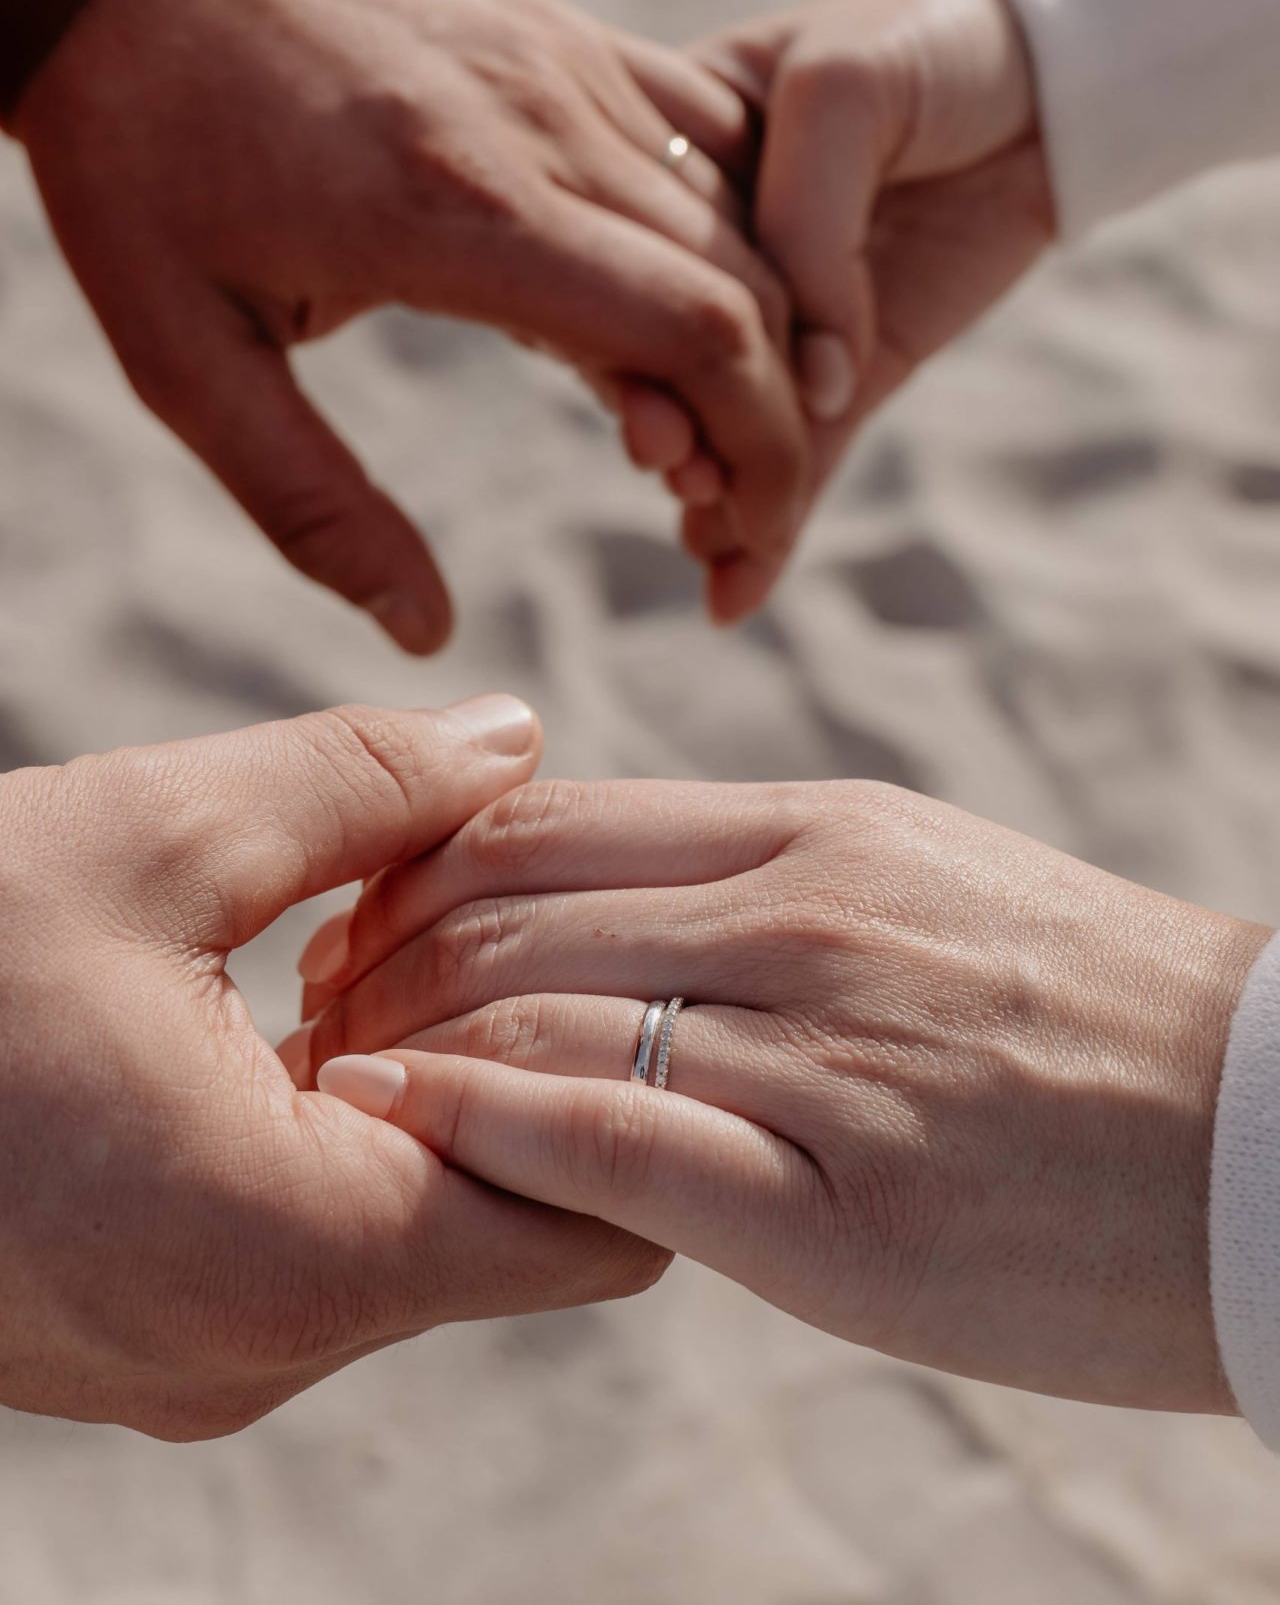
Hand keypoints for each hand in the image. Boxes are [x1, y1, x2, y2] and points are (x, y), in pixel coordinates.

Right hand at [0, 699, 661, 1439]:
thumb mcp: (143, 836)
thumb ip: (360, 786)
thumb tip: (515, 736)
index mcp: (295, 1253)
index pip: (597, 1212)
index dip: (627, 1068)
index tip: (616, 945)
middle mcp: (268, 1348)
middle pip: (517, 1218)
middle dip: (535, 1060)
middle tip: (504, 910)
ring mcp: (209, 1355)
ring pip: (422, 1225)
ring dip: (431, 1082)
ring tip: (380, 944)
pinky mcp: (162, 1328)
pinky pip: (323, 1237)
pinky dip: (347, 1125)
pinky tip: (297, 1005)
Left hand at [15, 0, 805, 651]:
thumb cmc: (143, 165)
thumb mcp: (187, 360)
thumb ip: (312, 505)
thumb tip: (424, 630)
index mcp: (458, 214)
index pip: (697, 330)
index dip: (759, 448)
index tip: (747, 538)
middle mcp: (541, 125)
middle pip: (748, 282)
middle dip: (778, 418)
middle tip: (741, 516)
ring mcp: (563, 63)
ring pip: (741, 210)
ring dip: (764, 333)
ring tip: (714, 435)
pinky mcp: (561, 32)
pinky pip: (705, 129)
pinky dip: (739, 227)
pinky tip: (708, 304)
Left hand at [296, 777, 1263, 1411]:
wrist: (1271, 1138)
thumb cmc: (1094, 1021)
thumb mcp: (924, 890)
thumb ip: (769, 887)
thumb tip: (615, 910)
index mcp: (818, 831)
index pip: (547, 820)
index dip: (420, 872)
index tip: (362, 931)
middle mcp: (801, 913)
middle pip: (508, 905)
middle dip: (376, 961)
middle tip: (315, 1019)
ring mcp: (817, 1048)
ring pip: (532, 1014)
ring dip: (398, 1051)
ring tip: (332, 1096)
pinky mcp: (835, 1202)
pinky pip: (607, 1143)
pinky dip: (479, 1133)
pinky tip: (404, 1143)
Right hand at [680, 0, 1055, 620]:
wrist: (1053, 52)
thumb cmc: (930, 32)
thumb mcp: (841, 85)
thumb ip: (803, 220)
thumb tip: (814, 380)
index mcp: (679, 154)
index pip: (626, 261)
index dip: (622, 337)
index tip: (637, 395)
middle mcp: (716, 246)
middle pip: (668, 356)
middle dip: (669, 427)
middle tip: (676, 475)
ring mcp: (789, 315)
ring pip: (735, 419)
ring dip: (714, 491)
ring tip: (706, 544)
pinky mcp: (860, 367)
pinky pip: (812, 452)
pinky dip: (779, 518)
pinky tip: (736, 584)